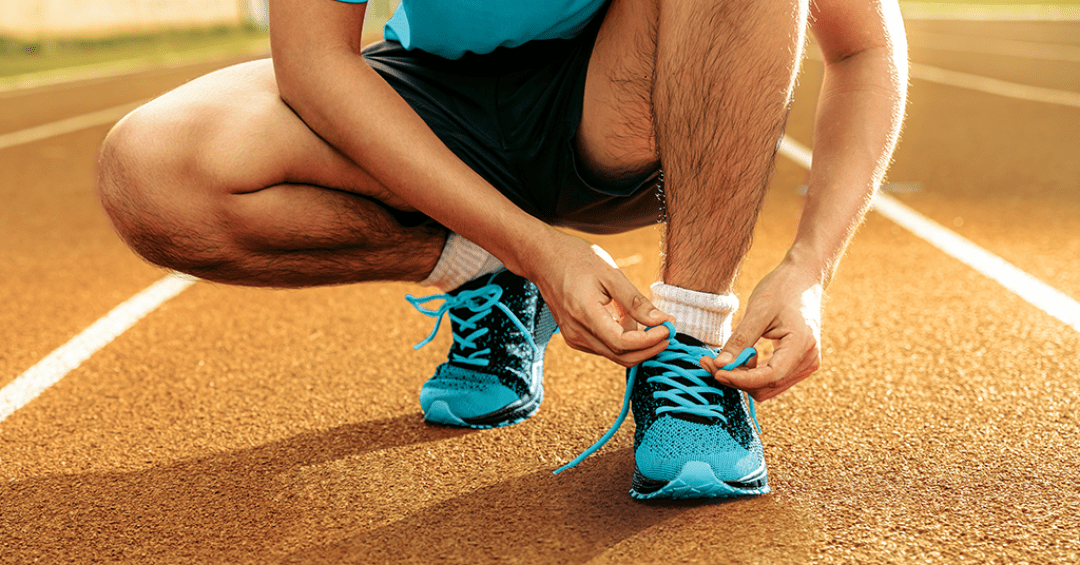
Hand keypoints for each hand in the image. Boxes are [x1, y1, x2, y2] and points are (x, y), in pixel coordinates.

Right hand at [522, 231, 673, 366]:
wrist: (544, 259)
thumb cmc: (577, 260)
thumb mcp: (610, 273)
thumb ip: (635, 301)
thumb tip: (661, 320)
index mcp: (584, 313)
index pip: (621, 342)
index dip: (648, 340)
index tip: (668, 328)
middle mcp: (576, 332)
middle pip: (620, 355)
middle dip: (648, 348)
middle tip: (668, 332)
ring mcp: (573, 337)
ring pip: (614, 353)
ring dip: (636, 343)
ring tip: (648, 319)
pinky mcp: (574, 337)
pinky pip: (604, 347)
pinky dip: (622, 339)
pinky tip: (628, 320)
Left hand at [700, 261, 822, 400]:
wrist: (804, 278)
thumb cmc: (782, 288)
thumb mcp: (758, 310)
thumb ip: (740, 340)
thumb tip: (719, 364)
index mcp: (802, 345)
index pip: (769, 377)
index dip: (740, 378)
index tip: (716, 371)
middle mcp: (809, 360)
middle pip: (767, 386)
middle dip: (737, 378)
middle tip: (710, 362)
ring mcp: (806, 364)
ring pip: (768, 387)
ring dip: (743, 378)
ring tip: (723, 357)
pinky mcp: (799, 364)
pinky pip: (772, 379)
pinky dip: (753, 373)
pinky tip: (741, 355)